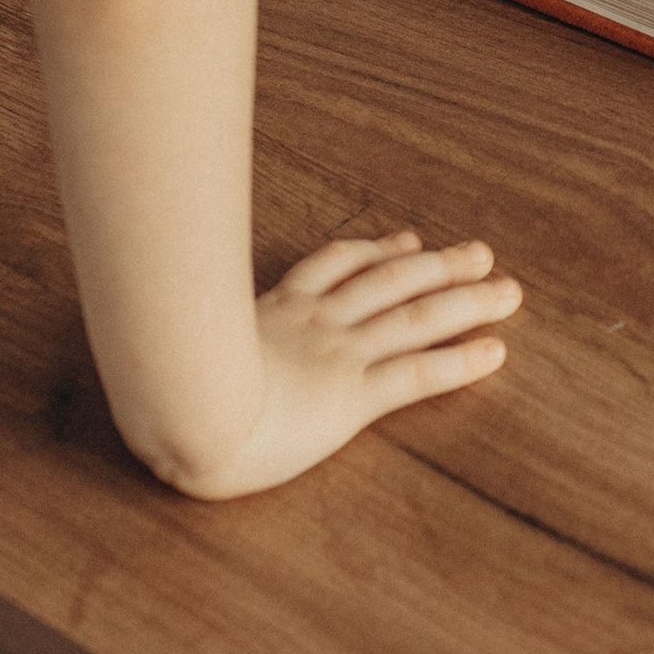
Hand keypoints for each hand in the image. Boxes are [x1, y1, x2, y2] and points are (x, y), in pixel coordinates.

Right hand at [162, 231, 521, 499]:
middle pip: (388, 281)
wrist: (178, 413)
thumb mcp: (167, 347)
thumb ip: (176, 331)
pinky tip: (494, 351)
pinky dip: (459, 360)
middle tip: (479, 254)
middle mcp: (312, 325)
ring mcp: (335, 357)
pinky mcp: (351, 398)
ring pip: (415, 317)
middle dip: (438, 265)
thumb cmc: (162, 391)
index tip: (405, 240)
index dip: (374, 252)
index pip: (332, 268)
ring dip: (465, 301)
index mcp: (271, 313)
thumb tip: (147, 325)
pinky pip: (416, 373)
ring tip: (506, 291)